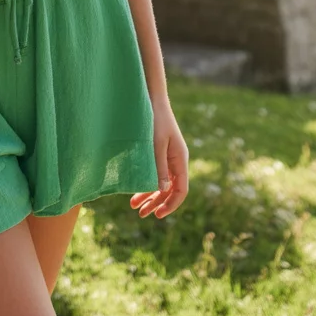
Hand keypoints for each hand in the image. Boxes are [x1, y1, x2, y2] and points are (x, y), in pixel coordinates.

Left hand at [130, 101, 188, 219]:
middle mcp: (176, 162)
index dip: (171, 204)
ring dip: (149, 196)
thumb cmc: (155, 120)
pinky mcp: (158, 154)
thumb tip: (162, 190)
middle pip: (170, 190)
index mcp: (180, 160)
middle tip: (142, 214)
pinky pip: (155, 175)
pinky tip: (134, 193)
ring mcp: (168, 158)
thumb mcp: (156, 145)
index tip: (158, 214)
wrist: (151, 100)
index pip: (181, 190)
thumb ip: (159, 167)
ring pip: (161, 184)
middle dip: (157, 203)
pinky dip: (145, 184)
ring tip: (135, 207)